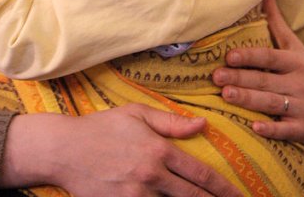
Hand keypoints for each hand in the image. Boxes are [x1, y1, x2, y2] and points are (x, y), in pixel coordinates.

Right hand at [0, 104, 242, 195]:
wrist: (65, 149)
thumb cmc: (102, 127)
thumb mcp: (137, 114)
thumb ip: (171, 122)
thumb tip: (202, 124)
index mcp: (158, 150)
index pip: (200, 174)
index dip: (223, 188)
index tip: (238, 194)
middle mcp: (151, 176)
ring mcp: (136, 196)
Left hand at [212, 0, 303, 148]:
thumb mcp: (296, 47)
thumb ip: (277, 22)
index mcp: (295, 62)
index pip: (270, 58)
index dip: (250, 56)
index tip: (229, 56)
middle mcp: (298, 83)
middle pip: (265, 80)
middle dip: (240, 79)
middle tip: (217, 77)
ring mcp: (301, 107)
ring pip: (272, 103)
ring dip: (249, 100)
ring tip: (227, 95)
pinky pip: (287, 131)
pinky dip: (272, 130)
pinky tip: (255, 128)